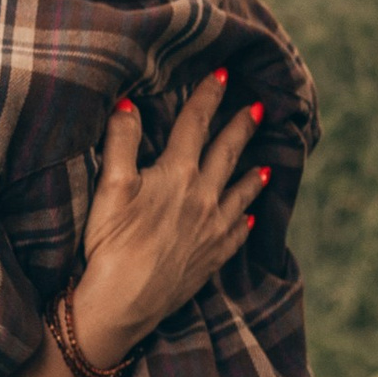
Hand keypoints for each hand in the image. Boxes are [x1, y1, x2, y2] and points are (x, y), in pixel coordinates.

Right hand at [69, 70, 267, 373]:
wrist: (124, 302)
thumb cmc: (112, 242)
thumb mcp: (110, 185)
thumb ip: (121, 141)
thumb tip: (129, 103)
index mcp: (178, 174)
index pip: (195, 125)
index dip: (208, 96)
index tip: (224, 74)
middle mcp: (204, 198)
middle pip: (227, 154)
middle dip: (242, 128)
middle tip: (260, 109)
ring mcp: (212, 230)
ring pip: (241, 194)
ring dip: (253, 176)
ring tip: (266, 165)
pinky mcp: (212, 259)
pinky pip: (237, 235)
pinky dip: (246, 222)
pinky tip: (252, 220)